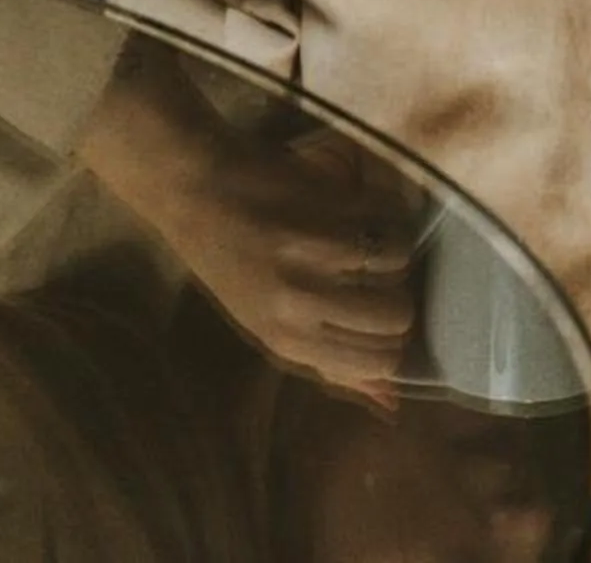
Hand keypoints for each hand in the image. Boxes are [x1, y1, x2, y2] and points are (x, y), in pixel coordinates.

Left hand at [77, 63, 420, 404]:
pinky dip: (386, 214)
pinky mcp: (322, 207)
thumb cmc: (227, 259)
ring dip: (392, 250)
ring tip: (366, 238)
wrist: (192, 188)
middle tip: (374, 276)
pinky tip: (362, 209)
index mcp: (285, 340)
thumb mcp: (268, 324)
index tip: (375, 315)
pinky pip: (386, 219)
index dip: (390, 341)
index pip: (378, 363)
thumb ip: (330, 362)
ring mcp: (313, 254)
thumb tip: (391, 402)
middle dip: (397, 296)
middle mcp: (301, 305)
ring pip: (398, 265)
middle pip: (396, 317)